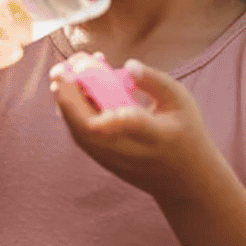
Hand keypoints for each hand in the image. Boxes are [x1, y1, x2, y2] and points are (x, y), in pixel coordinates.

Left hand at [49, 55, 217, 199]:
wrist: (185, 181)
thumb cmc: (186, 132)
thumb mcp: (182, 102)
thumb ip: (155, 81)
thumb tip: (128, 64)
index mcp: (157, 134)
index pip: (132, 124)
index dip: (110, 112)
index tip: (95, 94)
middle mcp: (132, 150)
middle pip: (92, 131)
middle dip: (70, 100)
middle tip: (59, 71)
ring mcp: (115, 160)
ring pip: (80, 134)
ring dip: (65, 104)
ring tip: (60, 75)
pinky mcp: (104, 162)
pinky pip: (81, 136)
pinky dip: (71, 113)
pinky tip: (69, 91)